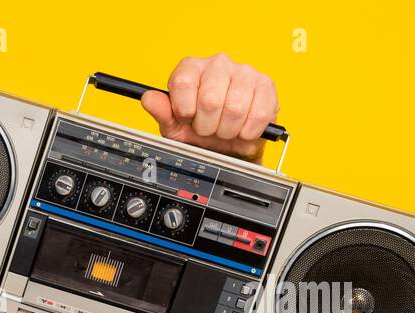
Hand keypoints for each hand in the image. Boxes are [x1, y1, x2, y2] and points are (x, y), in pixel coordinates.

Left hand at [139, 54, 279, 162]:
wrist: (229, 145)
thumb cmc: (200, 131)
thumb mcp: (174, 127)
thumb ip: (161, 112)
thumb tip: (148, 98)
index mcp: (192, 68)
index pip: (183, 83)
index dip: (184, 110)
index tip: (187, 118)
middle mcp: (218, 63)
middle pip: (210, 99)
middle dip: (207, 125)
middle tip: (207, 128)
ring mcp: (245, 72)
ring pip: (235, 108)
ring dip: (227, 130)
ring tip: (224, 130)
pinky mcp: (266, 85)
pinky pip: (258, 113)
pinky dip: (247, 131)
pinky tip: (242, 130)